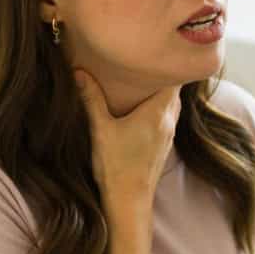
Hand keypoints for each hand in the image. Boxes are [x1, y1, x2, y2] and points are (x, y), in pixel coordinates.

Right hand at [74, 70, 180, 209]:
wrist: (128, 201)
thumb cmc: (116, 166)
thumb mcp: (99, 129)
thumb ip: (91, 99)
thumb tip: (79, 72)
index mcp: (158, 113)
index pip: (175, 79)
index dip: (168, 64)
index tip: (157, 52)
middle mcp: (169, 121)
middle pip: (174, 90)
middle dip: (161, 77)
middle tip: (145, 64)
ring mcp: (168, 135)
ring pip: (171, 105)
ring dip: (160, 93)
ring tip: (142, 83)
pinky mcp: (163, 145)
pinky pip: (166, 118)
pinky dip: (158, 108)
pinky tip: (141, 109)